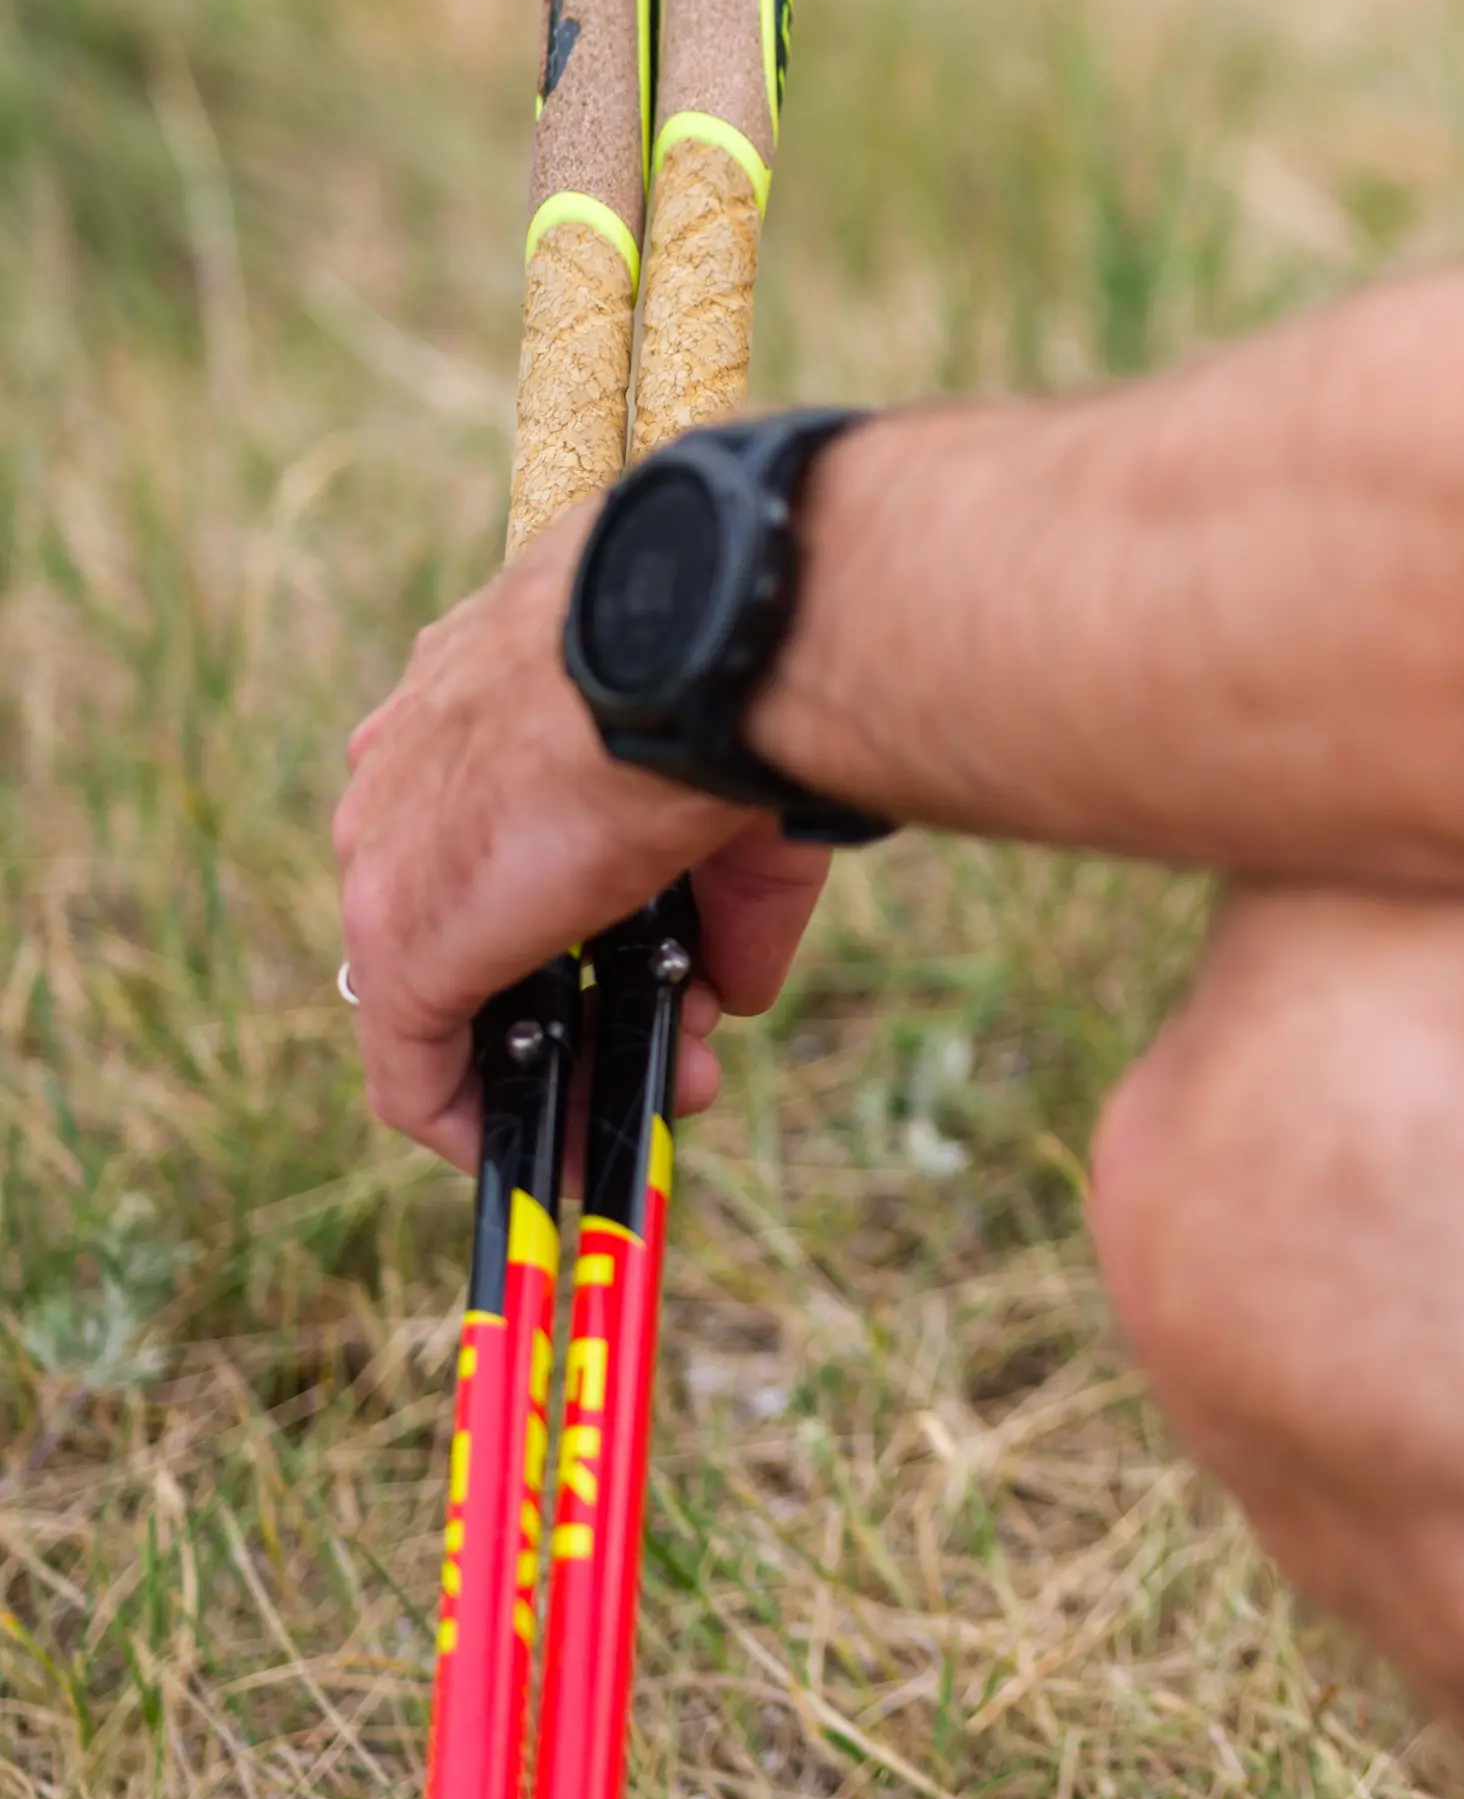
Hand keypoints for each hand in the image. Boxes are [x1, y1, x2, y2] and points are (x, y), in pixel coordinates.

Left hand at [334, 509, 839, 1169]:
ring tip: (662, 1093)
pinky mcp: (398, 940)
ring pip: (450, 991)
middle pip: (476, 918)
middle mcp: (408, 770)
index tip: (652, 954)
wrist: (690, 639)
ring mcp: (388, 856)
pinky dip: (478, 1125)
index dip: (578, 913)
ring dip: (554, 1060)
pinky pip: (412, 1066)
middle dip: (582, 996)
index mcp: (476, 696)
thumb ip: (730, 902)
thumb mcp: (732, 792)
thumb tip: (739, 993)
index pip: (492, 825)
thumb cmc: (723, 676)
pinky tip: (553, 1159)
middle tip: (681, 1040)